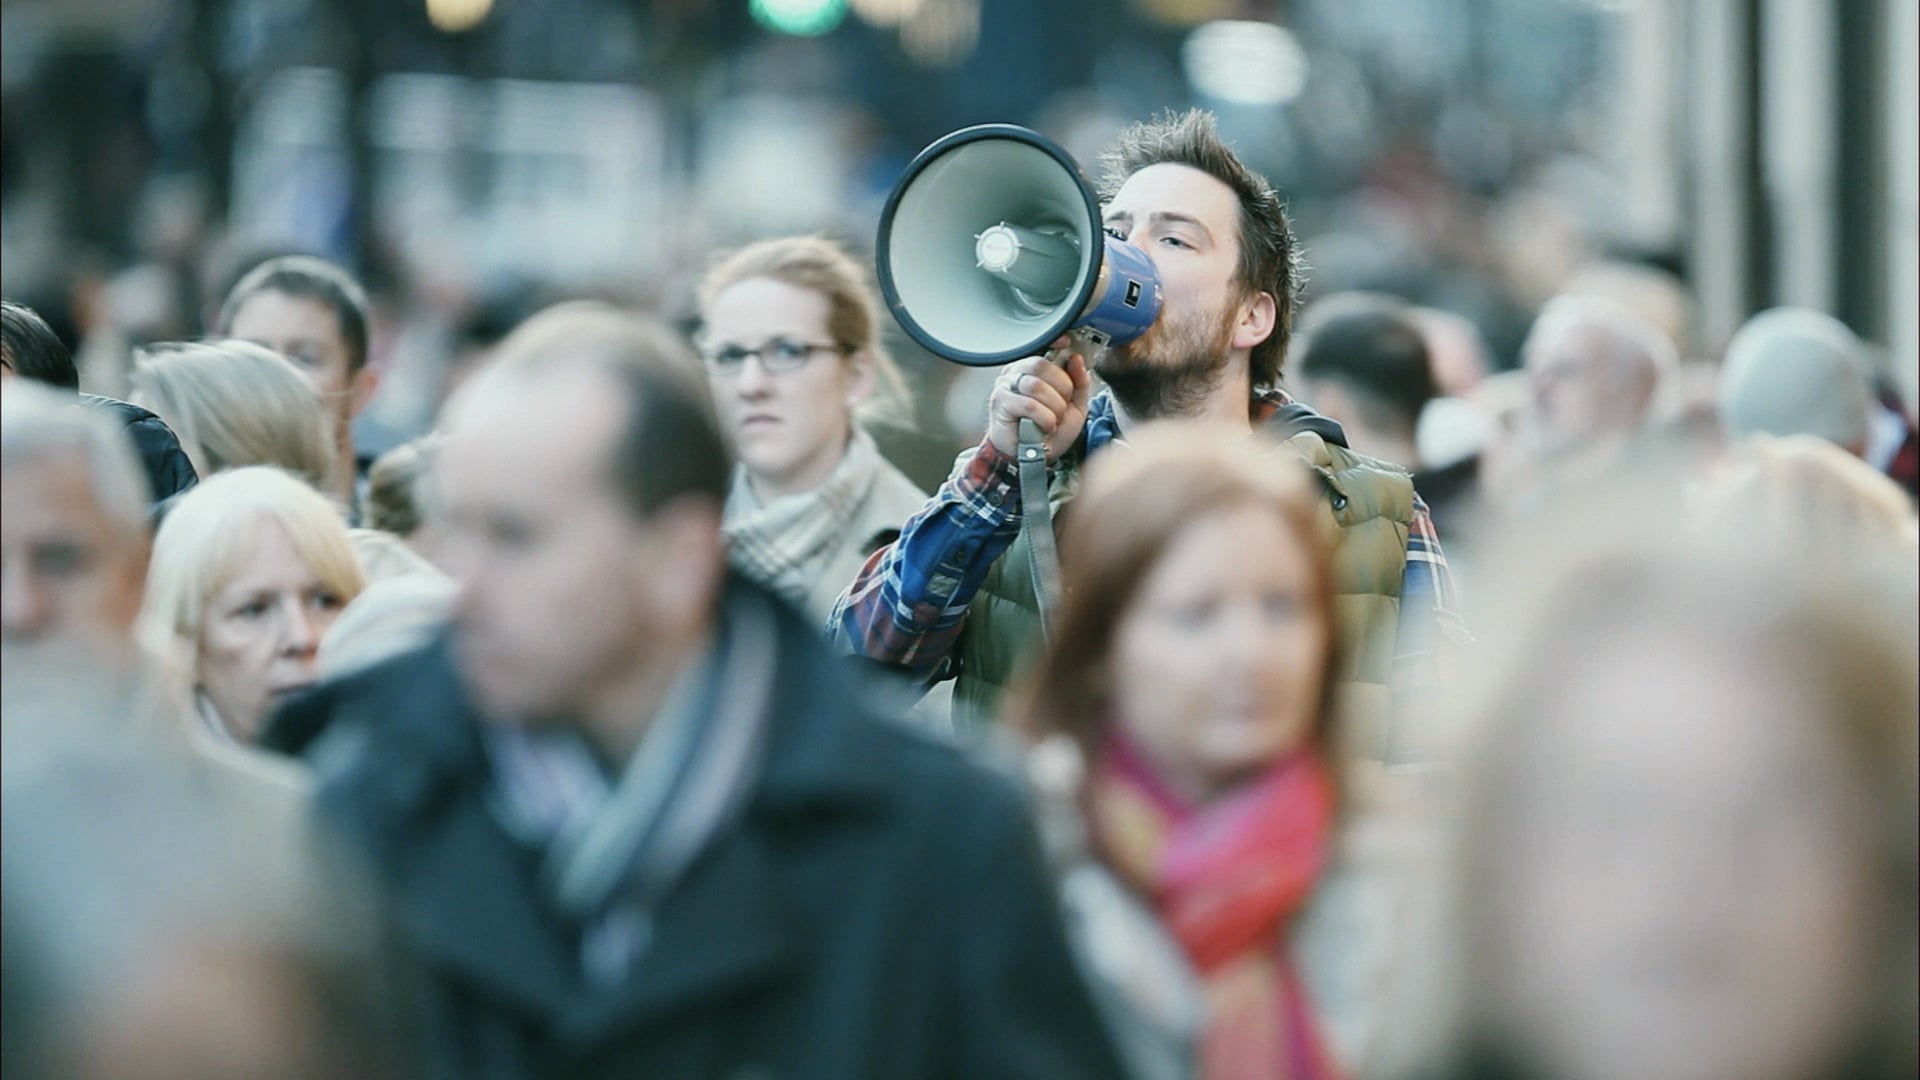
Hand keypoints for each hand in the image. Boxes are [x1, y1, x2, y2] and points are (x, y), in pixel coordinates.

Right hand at [985, 338, 1091, 462]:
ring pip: (1036, 386)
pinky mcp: (1000, 403)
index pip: (1044, 348)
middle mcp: (1016, 373)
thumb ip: (1079, 383)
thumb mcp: (1073, 407)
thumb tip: (1076, 360)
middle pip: (1041, 365)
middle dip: (1061, 387)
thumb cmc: (1047, 431)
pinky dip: (1044, 417)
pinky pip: (1028, 404)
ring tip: (1054, 419)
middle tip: (1063, 404)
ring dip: (1053, 406)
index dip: (1056, 345)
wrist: (1030, 458)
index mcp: (1032, 370)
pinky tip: (1045, 426)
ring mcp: (1005, 386)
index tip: (1067, 346)